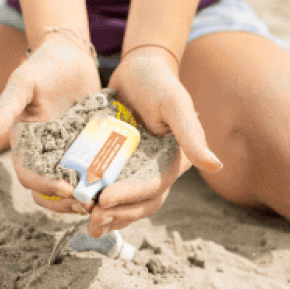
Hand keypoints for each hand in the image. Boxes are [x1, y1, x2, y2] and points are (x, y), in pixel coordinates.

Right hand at [0, 35, 102, 216]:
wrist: (71, 55)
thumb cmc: (42, 67)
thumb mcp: (22, 84)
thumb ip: (4, 110)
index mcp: (25, 143)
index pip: (29, 176)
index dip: (44, 187)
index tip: (66, 188)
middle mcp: (45, 153)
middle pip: (50, 192)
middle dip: (66, 202)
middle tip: (88, 202)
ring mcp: (68, 152)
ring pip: (73, 188)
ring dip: (85, 198)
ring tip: (102, 198)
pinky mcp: (90, 148)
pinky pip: (94, 172)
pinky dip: (102, 181)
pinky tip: (116, 182)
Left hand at [88, 46, 222, 236]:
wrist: (137, 68)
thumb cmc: (159, 83)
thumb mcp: (174, 104)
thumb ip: (190, 133)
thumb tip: (215, 166)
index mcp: (172, 163)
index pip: (153, 188)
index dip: (130, 197)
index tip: (105, 200)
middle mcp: (155, 170)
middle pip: (139, 203)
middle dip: (116, 214)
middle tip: (91, 220)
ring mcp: (134, 168)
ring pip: (123, 202)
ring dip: (106, 215)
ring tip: (82, 220)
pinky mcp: (115, 162)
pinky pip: (106, 186)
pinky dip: (94, 198)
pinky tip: (74, 205)